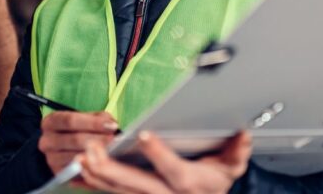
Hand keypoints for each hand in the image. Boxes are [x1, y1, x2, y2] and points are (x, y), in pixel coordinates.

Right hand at [38, 111, 119, 173]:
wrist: (63, 148)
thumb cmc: (78, 130)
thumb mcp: (85, 118)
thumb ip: (98, 118)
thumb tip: (111, 124)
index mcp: (51, 122)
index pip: (70, 120)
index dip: (92, 123)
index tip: (112, 126)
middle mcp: (47, 141)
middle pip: (74, 140)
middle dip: (98, 140)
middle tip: (115, 141)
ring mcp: (51, 159)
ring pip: (76, 157)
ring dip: (96, 155)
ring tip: (113, 151)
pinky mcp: (58, 173)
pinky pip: (77, 172)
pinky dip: (92, 168)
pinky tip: (103, 164)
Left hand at [77, 130, 252, 193]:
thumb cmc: (214, 181)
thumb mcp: (231, 165)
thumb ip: (237, 151)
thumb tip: (243, 135)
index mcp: (191, 183)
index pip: (174, 171)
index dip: (160, 155)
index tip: (144, 135)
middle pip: (137, 185)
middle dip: (113, 169)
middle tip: (94, 151)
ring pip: (119, 190)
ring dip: (98, 174)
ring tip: (81, 157)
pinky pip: (111, 192)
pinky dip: (94, 182)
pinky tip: (79, 170)